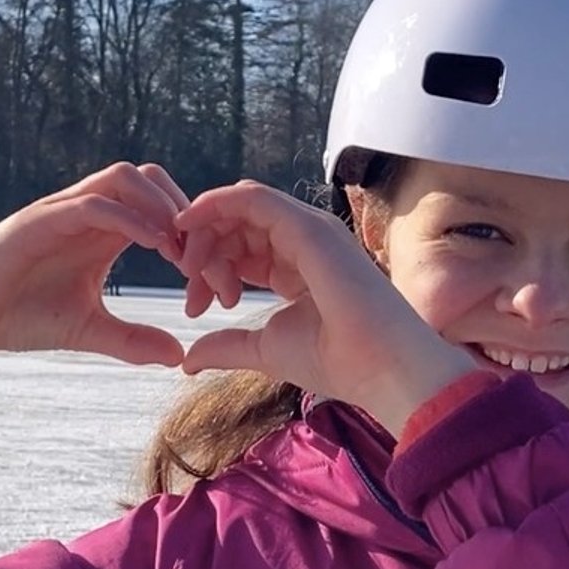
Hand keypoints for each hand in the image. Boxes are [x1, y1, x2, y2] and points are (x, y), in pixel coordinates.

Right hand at [0, 163, 191, 397]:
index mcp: (103, 230)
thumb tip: (178, 355)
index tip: (213, 279)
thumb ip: (131, 339)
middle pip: (151, 179)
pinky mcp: (38, 220)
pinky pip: (92, 203)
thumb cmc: (18, 317)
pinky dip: (128, 218)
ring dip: (161, 206)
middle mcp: (85, 211)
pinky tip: (153, 247)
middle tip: (205, 261)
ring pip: (124, 178)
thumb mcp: (87, 329)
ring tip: (182, 251)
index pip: (161, 208)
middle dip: (186, 212)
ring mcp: (61, 210)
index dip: (195, 236)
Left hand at [174, 181, 480, 435]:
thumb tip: (189, 359)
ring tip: (192, 273)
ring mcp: (309, 229)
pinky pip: (252, 199)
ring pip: (240, 208)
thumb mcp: (265, 349)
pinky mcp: (307, 226)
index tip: (194, 305)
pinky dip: (215, 204)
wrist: (380, 369)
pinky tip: (190, 223)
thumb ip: (227, 345)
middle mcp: (304, 240)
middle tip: (192, 296)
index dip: (211, 267)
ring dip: (206, 233)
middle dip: (204, 253)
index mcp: (297, 265)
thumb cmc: (336, 361)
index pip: (244, 247)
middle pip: (237, 225)